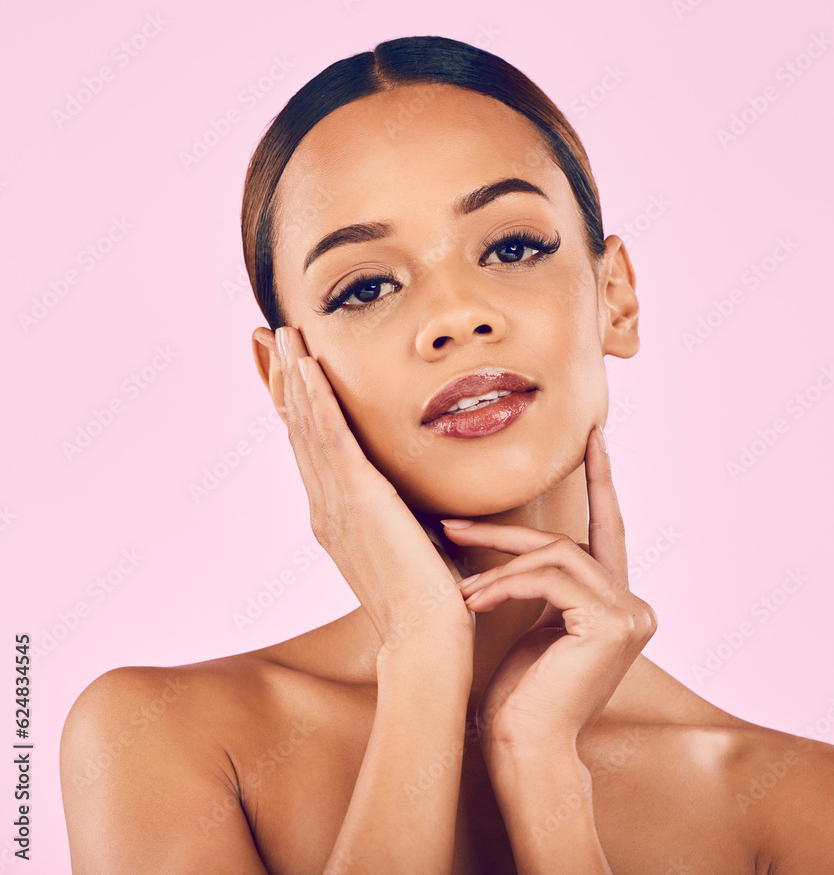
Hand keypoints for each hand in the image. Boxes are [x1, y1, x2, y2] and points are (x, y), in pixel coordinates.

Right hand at [273, 326, 472, 648]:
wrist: (427, 636)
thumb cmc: (428, 597)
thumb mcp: (407, 541)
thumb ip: (398, 513)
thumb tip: (411, 493)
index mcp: (335, 515)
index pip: (310, 447)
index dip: (295, 404)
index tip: (287, 366)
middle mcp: (325, 506)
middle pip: (297, 429)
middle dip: (283, 379)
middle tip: (268, 336)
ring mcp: (336, 503)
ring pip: (308, 427)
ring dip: (294, 376)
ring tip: (282, 334)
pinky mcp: (359, 499)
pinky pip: (332, 439)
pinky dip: (317, 400)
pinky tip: (307, 367)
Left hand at [443, 425, 656, 760]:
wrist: (526, 750)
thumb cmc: (522, 696)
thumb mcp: (533, 625)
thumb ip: (542, 585)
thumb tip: (515, 549)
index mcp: (617, 604)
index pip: (607, 530)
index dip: (601, 481)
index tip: (594, 437)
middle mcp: (634, 605)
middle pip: (568, 542)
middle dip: (507, 533)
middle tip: (451, 523)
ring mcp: (631, 613)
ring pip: (557, 555)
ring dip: (498, 566)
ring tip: (459, 588)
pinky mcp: (612, 622)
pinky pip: (550, 577)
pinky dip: (506, 583)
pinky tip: (476, 601)